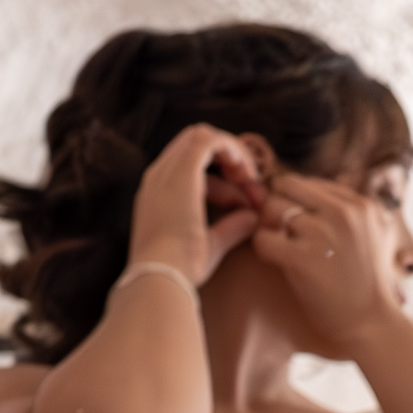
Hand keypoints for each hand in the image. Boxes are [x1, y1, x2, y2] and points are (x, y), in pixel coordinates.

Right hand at [128, 126, 264, 284]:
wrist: (161, 276)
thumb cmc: (181, 268)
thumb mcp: (210, 245)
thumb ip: (231, 228)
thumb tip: (253, 218)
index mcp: (159, 192)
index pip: (191, 164)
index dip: (224, 175)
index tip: (246, 198)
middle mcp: (158, 176)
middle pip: (194, 144)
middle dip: (228, 157)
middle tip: (250, 182)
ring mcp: (167, 170)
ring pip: (201, 136)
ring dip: (232, 153)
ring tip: (251, 180)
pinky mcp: (182, 171)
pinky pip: (209, 140)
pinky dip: (233, 150)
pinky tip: (247, 173)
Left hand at [250, 170, 411, 351]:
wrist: (371, 323)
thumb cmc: (366, 283)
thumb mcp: (375, 235)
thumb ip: (350, 210)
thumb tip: (315, 191)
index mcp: (360, 205)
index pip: (307, 183)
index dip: (295, 202)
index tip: (296, 224)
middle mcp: (343, 213)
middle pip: (285, 187)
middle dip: (278, 208)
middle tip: (282, 232)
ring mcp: (324, 234)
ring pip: (270, 209)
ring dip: (269, 229)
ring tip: (281, 248)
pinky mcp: (304, 258)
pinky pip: (262, 239)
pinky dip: (263, 250)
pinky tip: (277, 262)